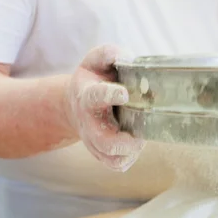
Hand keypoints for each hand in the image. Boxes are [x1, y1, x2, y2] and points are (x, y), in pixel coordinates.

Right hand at [65, 45, 144, 171]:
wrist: (77, 103)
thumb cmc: (95, 79)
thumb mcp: (96, 60)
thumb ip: (109, 54)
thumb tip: (127, 58)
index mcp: (88, 96)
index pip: (96, 97)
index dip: (110, 95)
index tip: (125, 94)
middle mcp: (90, 122)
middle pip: (104, 140)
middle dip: (124, 141)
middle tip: (140, 134)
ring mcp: (94, 140)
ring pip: (112, 156)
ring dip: (130, 151)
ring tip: (140, 136)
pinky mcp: (102, 152)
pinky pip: (116, 163)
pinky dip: (128, 158)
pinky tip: (134, 143)